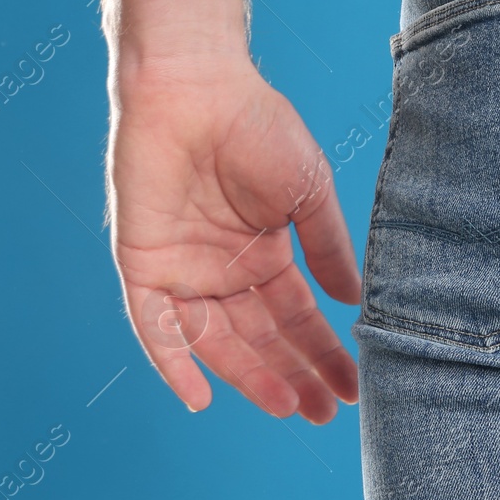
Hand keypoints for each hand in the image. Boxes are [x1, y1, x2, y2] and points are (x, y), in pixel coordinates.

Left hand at [107, 60, 361, 420]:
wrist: (198, 88)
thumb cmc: (259, 128)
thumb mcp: (310, 194)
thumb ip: (329, 249)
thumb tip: (356, 303)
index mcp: (266, 254)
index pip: (298, 317)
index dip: (325, 352)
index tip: (353, 386)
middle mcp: (224, 270)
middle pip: (261, 338)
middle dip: (294, 375)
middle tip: (326, 412)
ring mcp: (184, 270)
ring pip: (217, 341)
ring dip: (250, 376)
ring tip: (288, 406)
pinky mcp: (143, 265)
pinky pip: (155, 327)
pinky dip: (173, 363)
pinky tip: (201, 398)